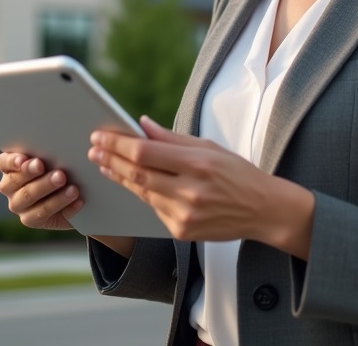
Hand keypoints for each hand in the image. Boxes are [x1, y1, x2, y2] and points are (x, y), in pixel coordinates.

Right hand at [0, 152, 82, 230]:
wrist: (73, 193)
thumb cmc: (60, 166)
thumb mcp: (54, 158)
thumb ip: (50, 152)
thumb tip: (60, 146)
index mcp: (10, 167)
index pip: (3, 162)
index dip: (11, 161)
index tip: (23, 159)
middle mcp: (9, 187)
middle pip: (15, 181)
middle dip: (34, 174)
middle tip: (57, 172)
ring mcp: (18, 205)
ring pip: (28, 198)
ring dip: (50, 191)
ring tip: (72, 188)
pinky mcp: (31, 220)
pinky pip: (44, 214)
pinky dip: (64, 207)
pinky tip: (78, 200)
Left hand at [88, 117, 314, 257]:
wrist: (263, 210)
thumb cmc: (238, 174)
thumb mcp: (209, 148)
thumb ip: (172, 138)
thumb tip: (141, 125)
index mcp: (198, 164)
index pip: (145, 152)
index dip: (118, 144)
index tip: (100, 136)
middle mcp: (190, 192)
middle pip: (138, 173)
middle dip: (111, 159)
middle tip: (94, 148)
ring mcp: (185, 215)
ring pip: (142, 193)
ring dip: (119, 177)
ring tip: (104, 163)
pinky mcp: (182, 231)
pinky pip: (153, 209)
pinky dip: (142, 193)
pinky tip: (130, 182)